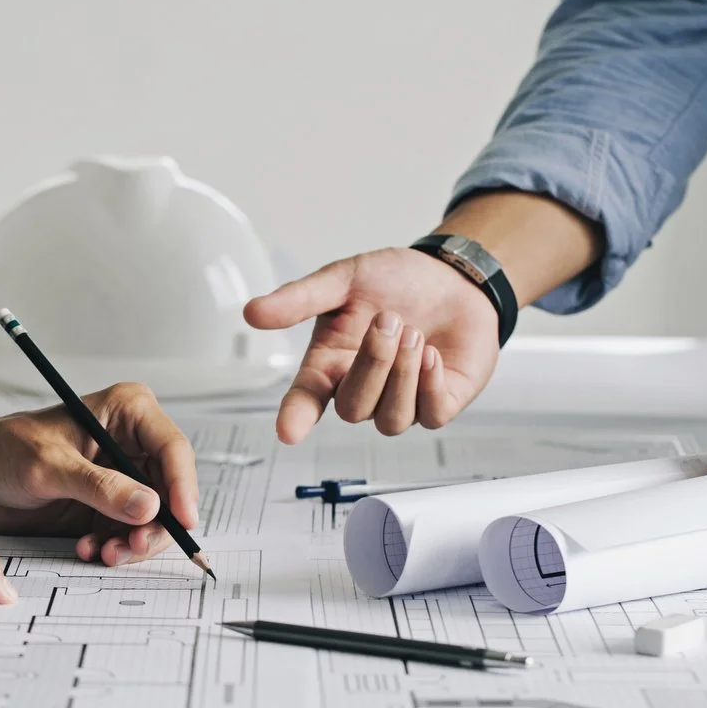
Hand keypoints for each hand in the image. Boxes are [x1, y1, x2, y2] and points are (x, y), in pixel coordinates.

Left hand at [0, 382, 197, 566]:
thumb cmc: (2, 449)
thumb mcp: (48, 466)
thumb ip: (100, 487)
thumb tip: (149, 506)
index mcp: (126, 412)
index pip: (172, 448)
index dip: (182, 487)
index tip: (182, 521)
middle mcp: (131, 442)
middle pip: (170, 489)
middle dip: (156, 524)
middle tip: (132, 548)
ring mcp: (122, 476)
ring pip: (154, 516)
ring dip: (133, 542)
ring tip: (104, 553)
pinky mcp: (109, 505)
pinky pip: (129, 532)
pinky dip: (115, 547)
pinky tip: (88, 549)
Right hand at [244, 247, 497, 442]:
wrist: (454, 276)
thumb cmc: (397, 280)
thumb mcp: (345, 278)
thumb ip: (300, 298)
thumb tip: (252, 312)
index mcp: (330, 363)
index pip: (305, 400)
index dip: (295, 416)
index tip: (288, 431)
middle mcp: (361, 388)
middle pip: (353, 408)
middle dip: (372, 364)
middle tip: (389, 320)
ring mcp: (400, 401)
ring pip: (391, 419)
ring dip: (403, 373)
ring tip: (414, 333)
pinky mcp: (438, 405)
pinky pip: (430, 416)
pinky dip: (429, 384)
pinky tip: (432, 353)